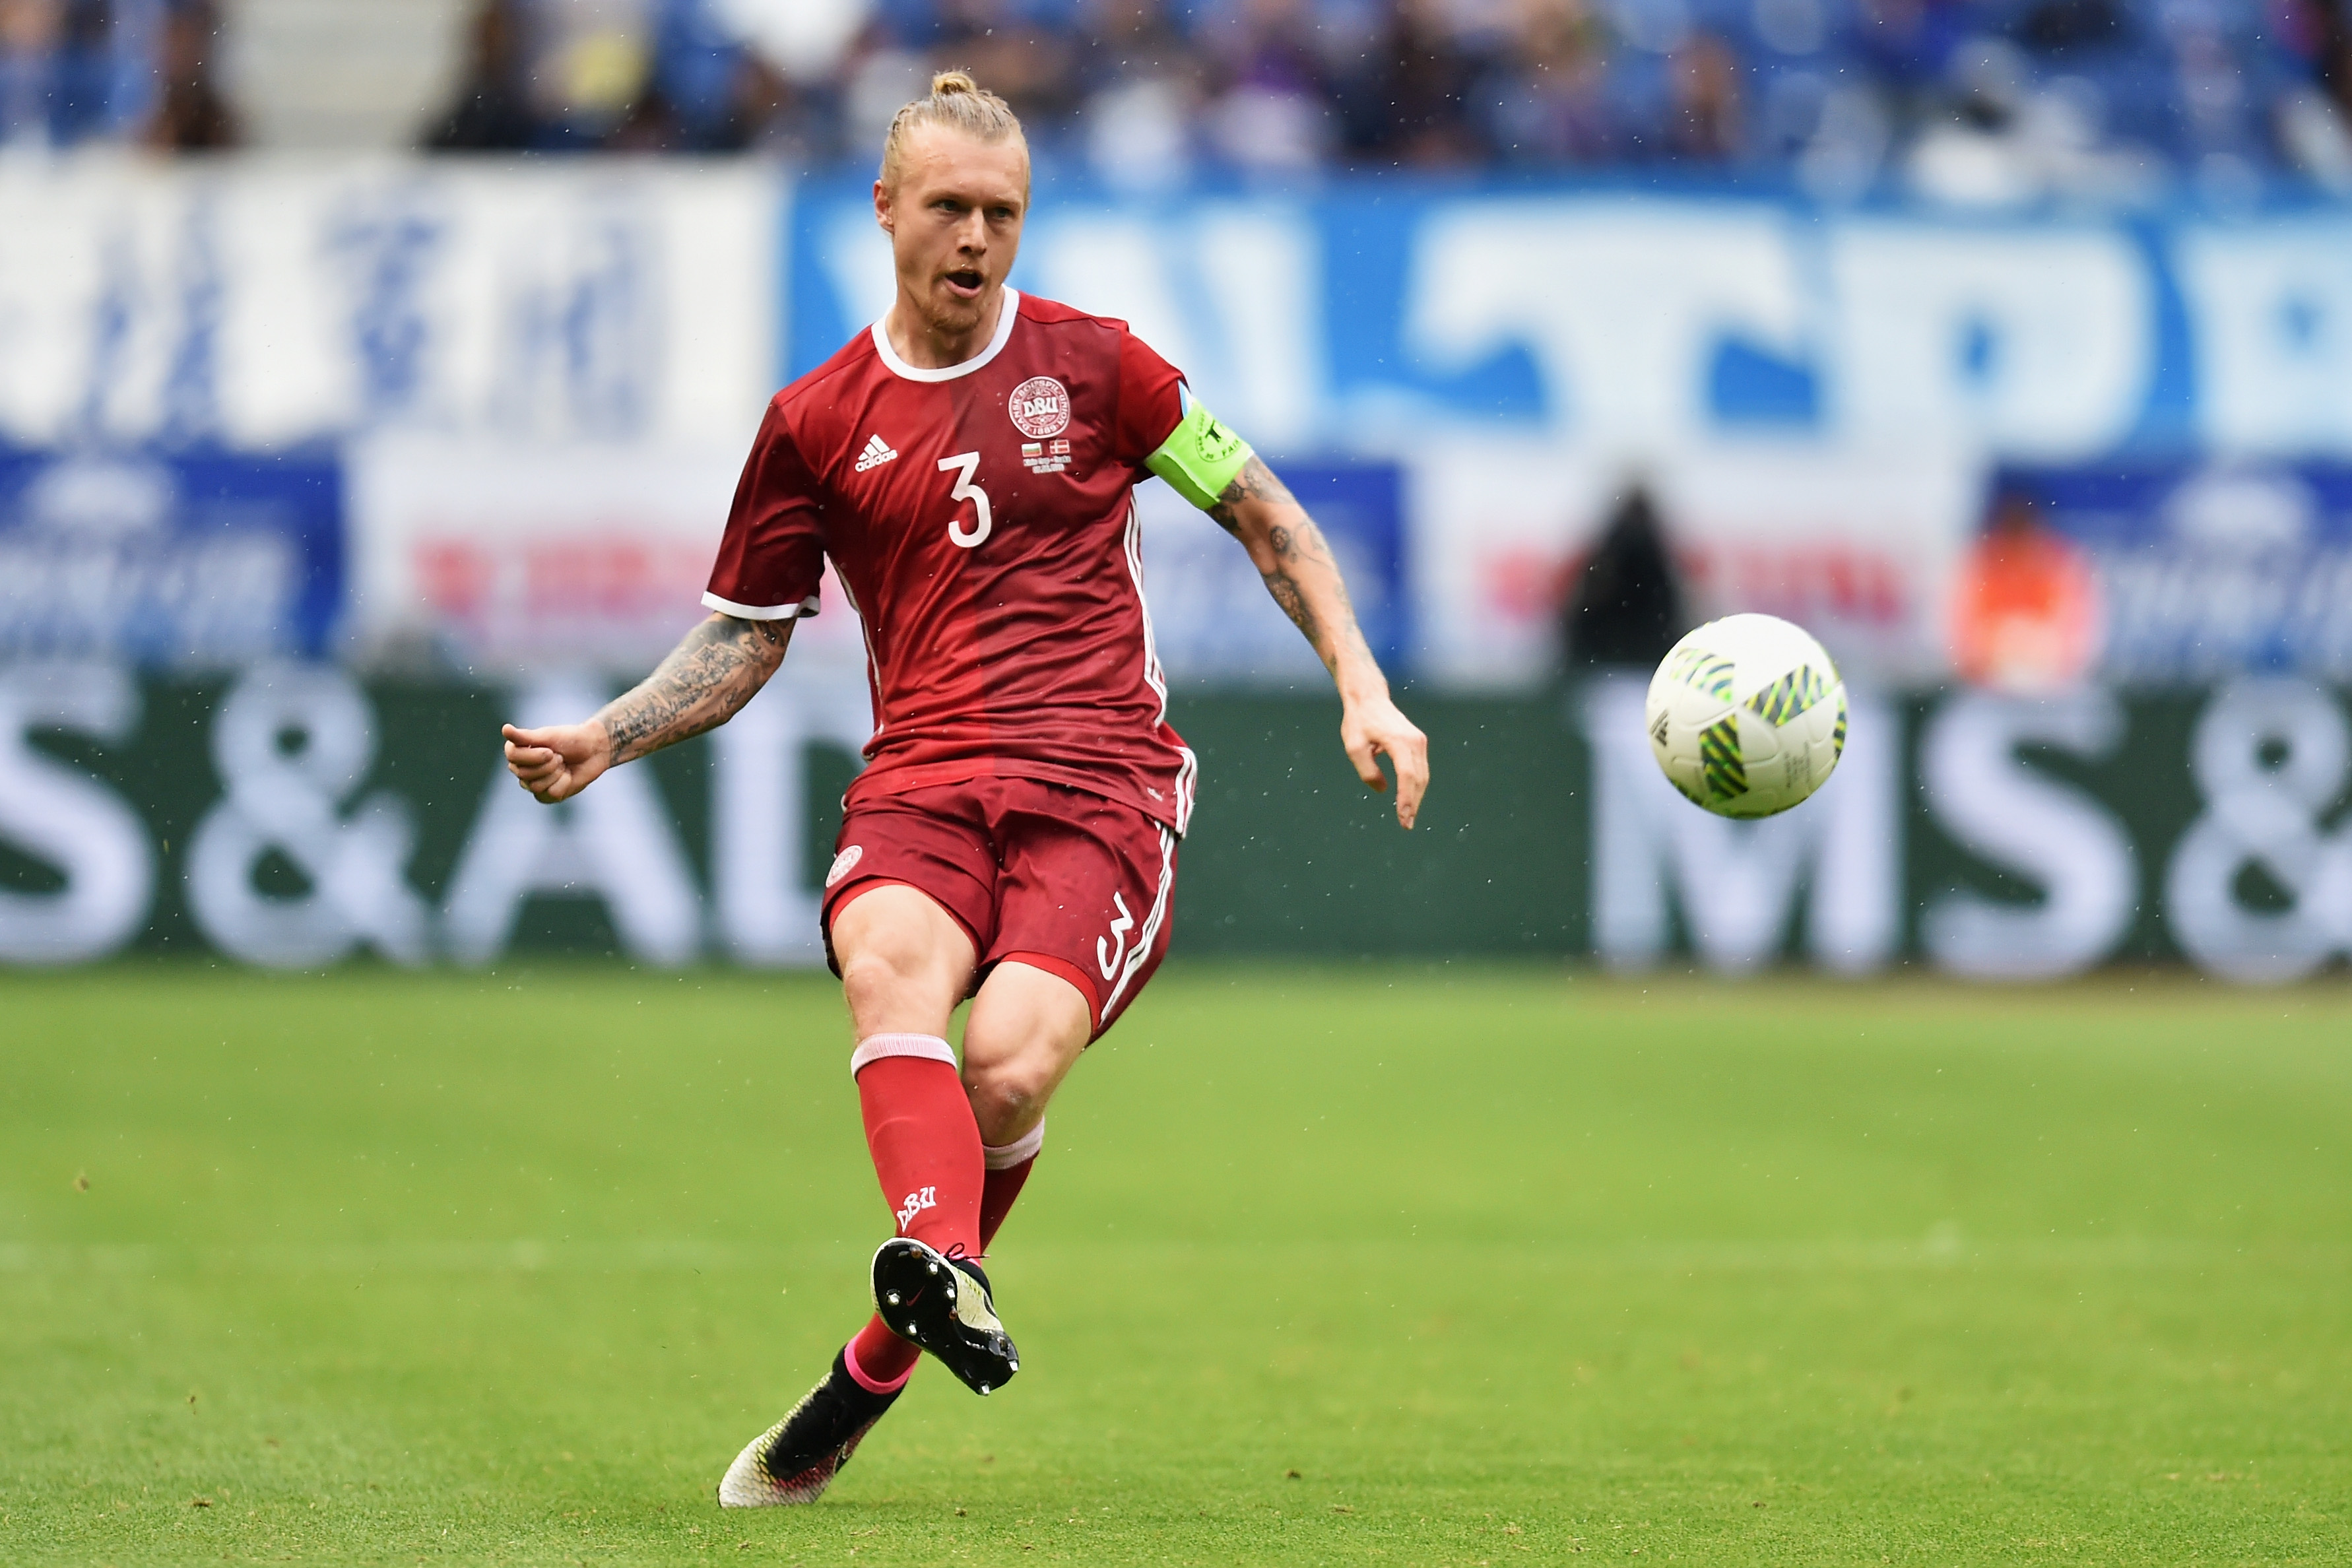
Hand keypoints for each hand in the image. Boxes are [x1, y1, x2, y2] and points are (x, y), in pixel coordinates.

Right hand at [502, 721, 610, 803]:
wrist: (594, 750)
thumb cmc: (571, 739)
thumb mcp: (548, 736)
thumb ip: (525, 737)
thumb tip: (505, 729)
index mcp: (519, 751)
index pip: (512, 757)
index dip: (532, 756)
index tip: (550, 750)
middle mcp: (522, 768)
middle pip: (523, 774)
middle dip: (547, 764)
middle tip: (559, 756)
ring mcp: (534, 783)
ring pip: (536, 786)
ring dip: (556, 774)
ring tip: (563, 764)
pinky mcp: (547, 795)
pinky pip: (551, 794)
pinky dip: (564, 783)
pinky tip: (568, 776)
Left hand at [1340, 691, 1428, 829]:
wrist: (1368, 698)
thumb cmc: (1358, 722)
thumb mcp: (1354, 748)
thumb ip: (1367, 771)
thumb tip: (1384, 790)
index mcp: (1398, 741)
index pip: (1407, 776)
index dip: (1406, 799)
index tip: (1404, 817)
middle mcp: (1414, 741)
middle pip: (1418, 779)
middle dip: (1413, 803)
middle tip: (1406, 824)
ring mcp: (1419, 741)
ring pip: (1422, 776)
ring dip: (1417, 797)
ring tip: (1408, 817)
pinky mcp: (1418, 742)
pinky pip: (1420, 769)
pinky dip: (1416, 786)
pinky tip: (1410, 800)